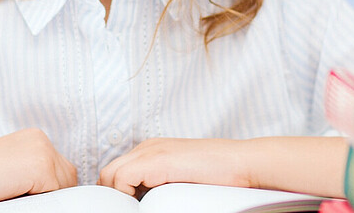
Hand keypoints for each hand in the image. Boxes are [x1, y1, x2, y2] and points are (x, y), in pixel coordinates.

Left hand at [99, 136, 348, 197]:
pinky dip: (126, 195)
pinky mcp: (158, 160)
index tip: (130, 208)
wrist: (245, 163)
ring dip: (118, 196)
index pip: (117, 171)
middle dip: (112, 194)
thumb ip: (161, 184)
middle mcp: (148, 147)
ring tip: (135, 210)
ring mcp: (151, 151)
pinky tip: (143, 205)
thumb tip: (144, 203)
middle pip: (108, 172)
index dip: (117, 193)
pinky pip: (123, 179)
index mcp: (152, 150)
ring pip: (110, 175)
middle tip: (130, 210)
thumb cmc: (220, 175)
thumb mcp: (182, 178)